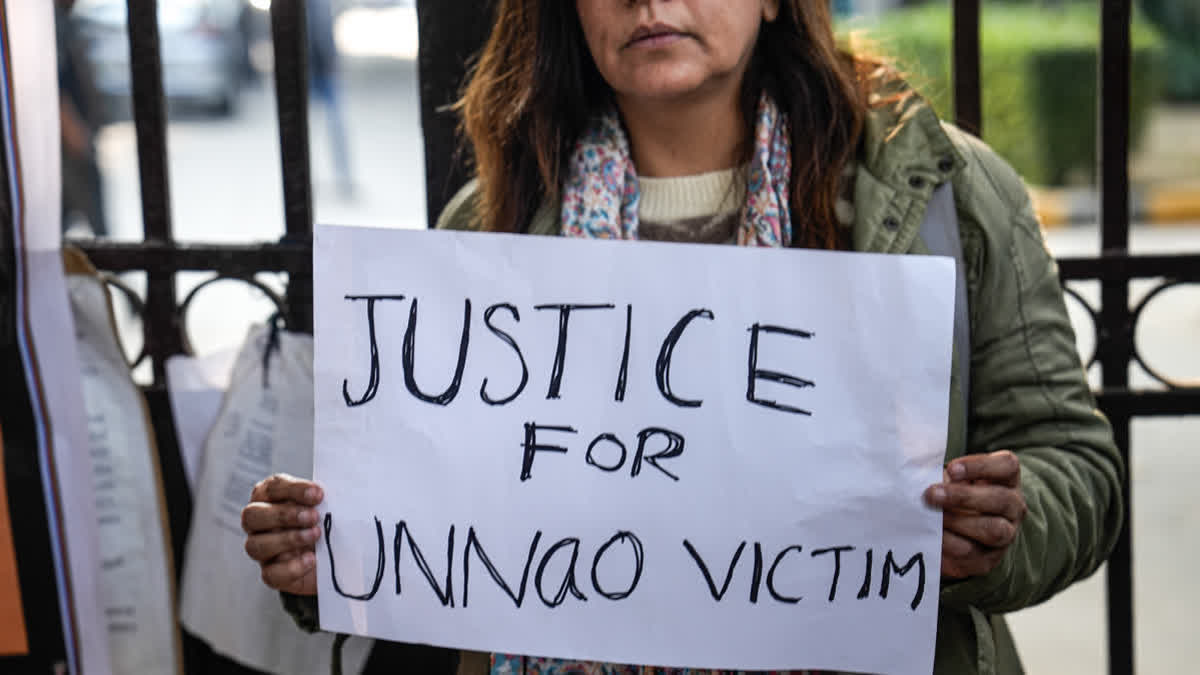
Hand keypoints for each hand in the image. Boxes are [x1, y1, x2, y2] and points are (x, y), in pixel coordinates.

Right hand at [241, 474, 323, 595]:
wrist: (334, 557)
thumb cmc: (326, 522)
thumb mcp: (327, 506)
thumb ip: (326, 498)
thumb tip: (338, 495)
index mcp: (270, 498)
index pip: (272, 488)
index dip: (293, 490)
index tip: (318, 494)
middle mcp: (259, 523)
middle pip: (252, 516)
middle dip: (284, 514)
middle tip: (314, 516)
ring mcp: (262, 550)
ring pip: (256, 545)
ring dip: (288, 539)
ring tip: (315, 535)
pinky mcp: (272, 573)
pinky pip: (271, 574)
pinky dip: (291, 567)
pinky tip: (311, 559)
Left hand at [924, 451, 1026, 579]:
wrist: (954, 531)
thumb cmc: (950, 493)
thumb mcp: (949, 479)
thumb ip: (938, 473)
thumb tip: (914, 471)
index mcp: (1007, 479)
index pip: (1007, 466)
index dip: (981, 466)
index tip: (952, 469)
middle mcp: (1013, 506)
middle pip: (1001, 500)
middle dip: (963, 497)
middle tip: (931, 494)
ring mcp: (1006, 534)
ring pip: (993, 530)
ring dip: (958, 523)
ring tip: (932, 518)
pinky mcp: (988, 559)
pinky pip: (974, 556)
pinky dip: (950, 546)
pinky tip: (932, 538)